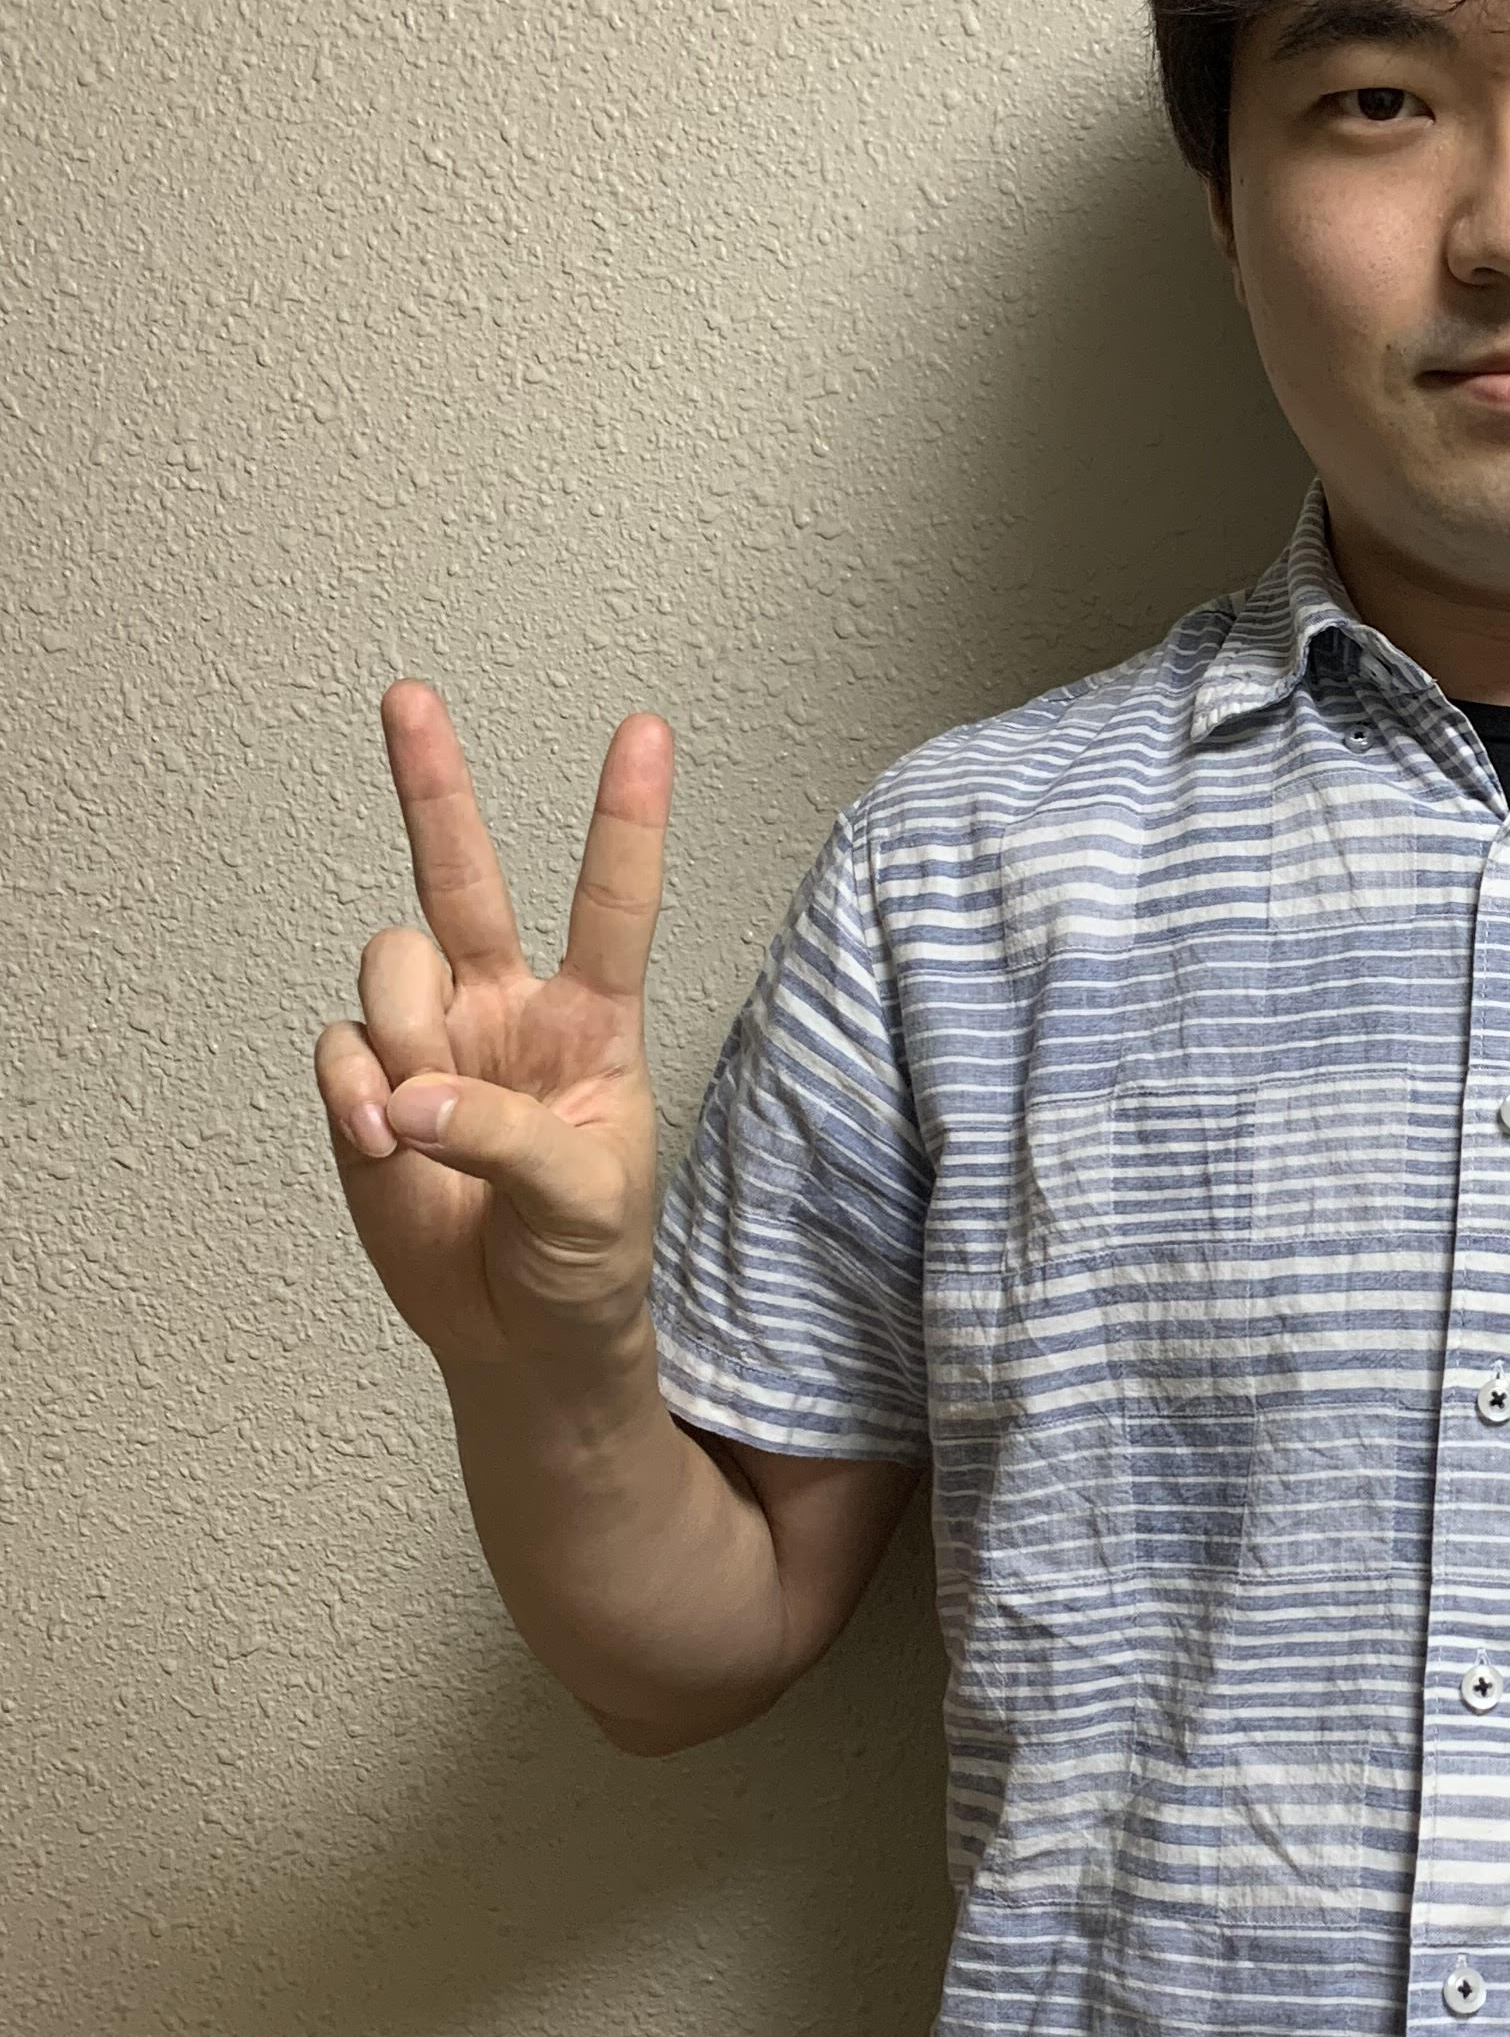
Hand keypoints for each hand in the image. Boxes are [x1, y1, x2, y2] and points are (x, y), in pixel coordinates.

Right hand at [315, 682, 672, 1376]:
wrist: (523, 1337)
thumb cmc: (586, 1258)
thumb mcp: (585, 1201)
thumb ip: (506, 1136)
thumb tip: (408, 1097)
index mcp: (594, 1020)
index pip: (613, 905)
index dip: (624, 820)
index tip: (643, 730)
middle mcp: (508, 1007)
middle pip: (462, 876)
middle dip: (433, 787)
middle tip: (409, 699)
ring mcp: (432, 1040)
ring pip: (388, 965)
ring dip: (399, 1034)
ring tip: (422, 1123)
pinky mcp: (370, 1084)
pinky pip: (340, 1046)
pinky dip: (352, 1089)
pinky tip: (379, 1141)